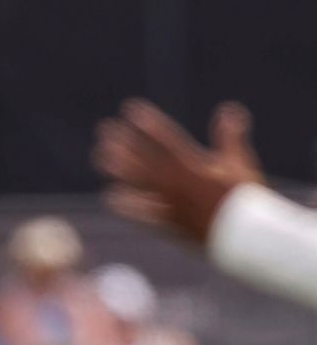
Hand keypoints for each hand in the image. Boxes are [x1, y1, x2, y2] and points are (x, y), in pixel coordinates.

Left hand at [93, 99, 263, 246]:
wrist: (245, 235)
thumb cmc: (243, 197)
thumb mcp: (239, 162)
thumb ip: (230, 136)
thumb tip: (229, 109)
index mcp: (195, 167)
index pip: (167, 139)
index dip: (148, 123)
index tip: (131, 109)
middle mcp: (177, 184)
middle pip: (143, 160)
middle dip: (123, 143)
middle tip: (104, 129)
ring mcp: (169, 204)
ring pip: (137, 183)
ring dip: (117, 168)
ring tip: (100, 156)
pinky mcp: (167, 223)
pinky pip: (140, 213)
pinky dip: (125, 205)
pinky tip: (110, 196)